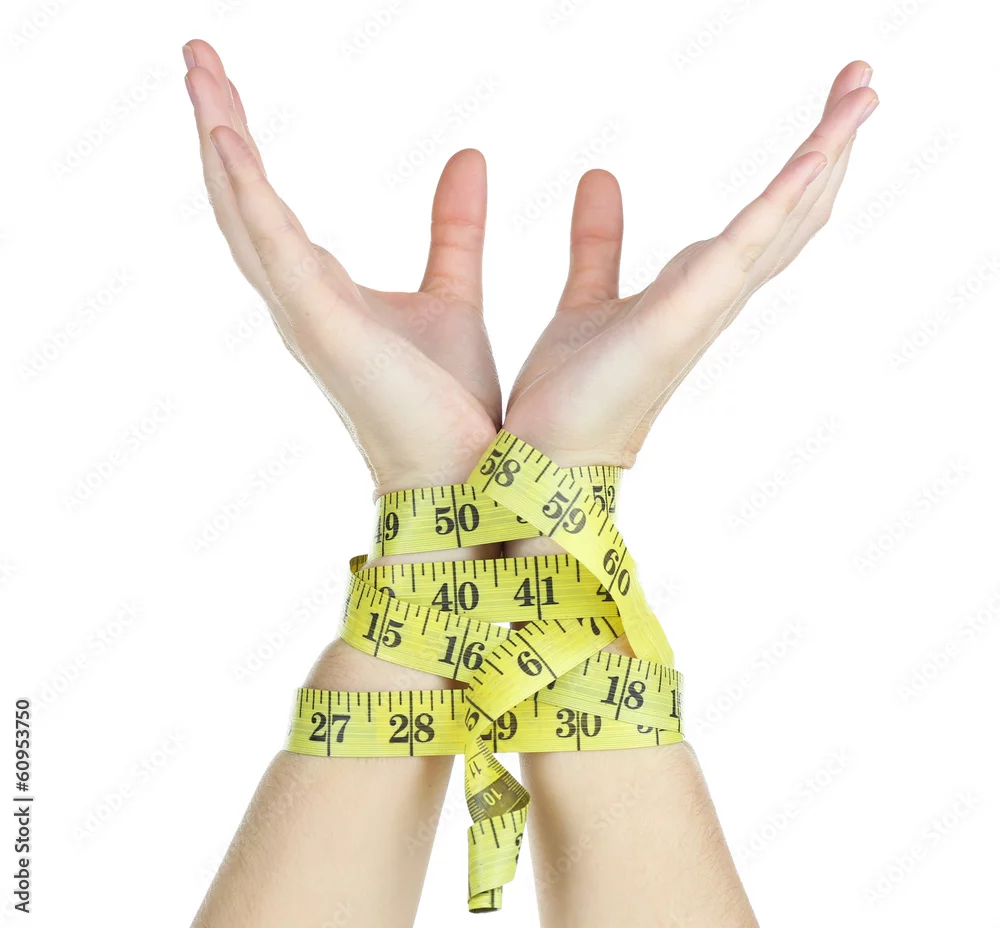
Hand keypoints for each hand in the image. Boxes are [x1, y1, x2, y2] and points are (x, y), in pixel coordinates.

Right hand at [183, 40, 499, 493]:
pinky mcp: (322, 328)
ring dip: (219, 142)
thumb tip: (467, 159)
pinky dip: (246, 194)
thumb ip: (454, 230)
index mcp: (327, 294)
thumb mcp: (454, 293)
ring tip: (198, 70)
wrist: (464, 474)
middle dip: (218, 129)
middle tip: (196, 57)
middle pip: (243, 203)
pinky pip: (273, 249)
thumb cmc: (449, 401)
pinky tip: (227, 139)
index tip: (226, 85)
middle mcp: (302, 302)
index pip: (271, 209)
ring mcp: (305, 316)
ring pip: (245, 216)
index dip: (247, 151)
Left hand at [505, 61, 877, 466]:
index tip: (827, 116)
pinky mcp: (685, 314)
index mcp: (695, 291)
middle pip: (790, 213)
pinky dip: (783, 198)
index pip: (763, 221)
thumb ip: (598, 241)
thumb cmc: (572, 391)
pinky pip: (746, 244)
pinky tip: (815, 153)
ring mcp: (707, 305)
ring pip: (784, 219)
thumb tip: (599, 177)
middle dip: (828, 147)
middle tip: (862, 83)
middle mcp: (714, 297)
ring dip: (825, 153)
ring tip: (862, 92)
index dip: (798, 171)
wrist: (548, 454)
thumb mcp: (588, 295)